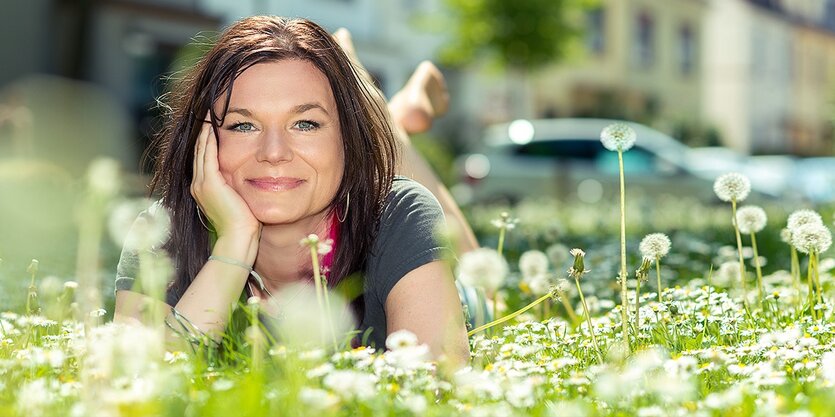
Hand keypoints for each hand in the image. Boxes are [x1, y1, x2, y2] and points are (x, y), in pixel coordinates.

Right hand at [191, 115, 260, 238]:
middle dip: (205, 132)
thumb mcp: (242, 200)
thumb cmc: (246, 225)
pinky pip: (207, 154)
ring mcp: (201, 184)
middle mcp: (198, 185)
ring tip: (209, 113)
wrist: (239, 239)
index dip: (208, 141)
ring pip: (201, 150)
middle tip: (209, 112)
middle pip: (200, 151)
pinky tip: (213, 125)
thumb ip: (241, 187)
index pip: (205, 158)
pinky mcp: (208, 183)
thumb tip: (257, 176)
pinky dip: (209, 139)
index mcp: (205, 189)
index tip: (215, 124)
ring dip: (205, 131)